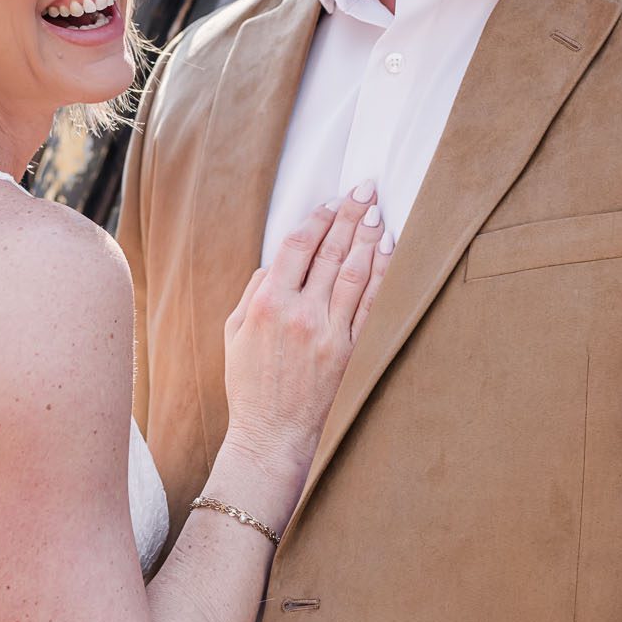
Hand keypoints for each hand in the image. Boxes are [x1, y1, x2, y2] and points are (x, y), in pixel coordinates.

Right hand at [221, 185, 390, 473]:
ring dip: (367, 236)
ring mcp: (327, 330)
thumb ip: (254, 291)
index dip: (316, 219)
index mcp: (266, 303)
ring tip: (378, 209)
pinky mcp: (348, 348)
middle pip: (329, 251)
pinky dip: (379, 273)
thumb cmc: (249, 383)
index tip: (330, 202)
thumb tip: (277, 261)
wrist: (272, 433)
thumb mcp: (233, 332)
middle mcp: (299, 312)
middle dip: (348, 215)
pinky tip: (387, 250)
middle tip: (365, 188)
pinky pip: (368, 303)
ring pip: (353, 271)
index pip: (296, 246)